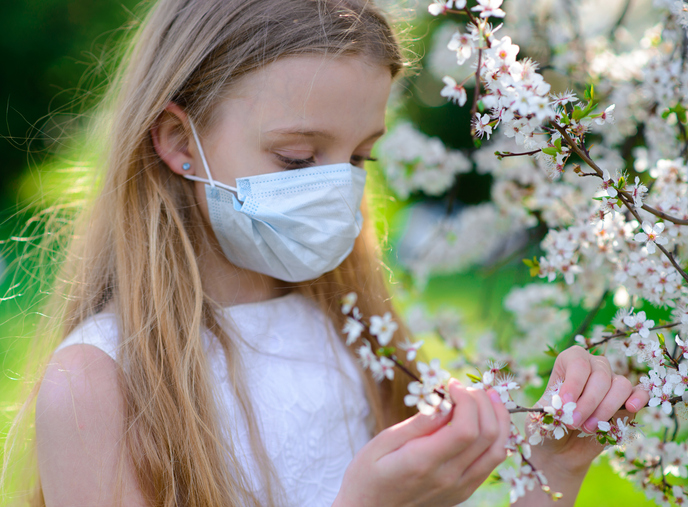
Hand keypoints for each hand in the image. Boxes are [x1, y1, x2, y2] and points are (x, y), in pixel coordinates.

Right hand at [333, 379, 510, 506]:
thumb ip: (418, 424)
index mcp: (424, 462)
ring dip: (498, 418)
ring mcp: (459, 488)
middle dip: (483, 402)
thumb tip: (445, 401)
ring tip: (486, 397)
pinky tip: (485, 421)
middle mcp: (448, 478)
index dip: (467, 400)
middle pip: (487, 435)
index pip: (466, 429)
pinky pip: (491, 463)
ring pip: (497, 450)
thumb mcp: (382, 442)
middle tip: (466, 387)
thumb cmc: (368, 474)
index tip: (451, 384)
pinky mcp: (463, 492)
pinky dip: (496, 437)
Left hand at [515, 346, 650, 506]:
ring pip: (620, 385)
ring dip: (605, 408)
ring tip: (588, 428)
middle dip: (588, 402)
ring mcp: (612, 383)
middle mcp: (592, 367)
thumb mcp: (542, 416)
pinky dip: (639, 398)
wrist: (559, 450)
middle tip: (573, 423)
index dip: (574, 383)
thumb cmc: (548, 426)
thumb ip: (553, 408)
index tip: (565, 404)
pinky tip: (631, 408)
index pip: (578, 362)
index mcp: (568, 362)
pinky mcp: (627, 403)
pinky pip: (640, 392)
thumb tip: (565, 405)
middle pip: (600, 375)